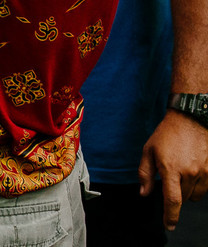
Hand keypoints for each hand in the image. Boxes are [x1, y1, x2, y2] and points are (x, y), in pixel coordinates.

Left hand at [139, 110, 207, 229]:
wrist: (190, 119)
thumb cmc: (167, 134)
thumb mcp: (149, 151)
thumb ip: (145, 174)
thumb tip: (144, 192)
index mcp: (171, 168)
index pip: (172, 200)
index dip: (171, 216)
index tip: (169, 225)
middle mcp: (190, 172)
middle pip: (183, 198)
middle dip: (175, 195)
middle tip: (170, 180)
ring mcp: (204, 171)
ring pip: (196, 195)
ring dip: (188, 190)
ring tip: (181, 173)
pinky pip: (206, 187)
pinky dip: (199, 184)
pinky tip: (192, 170)